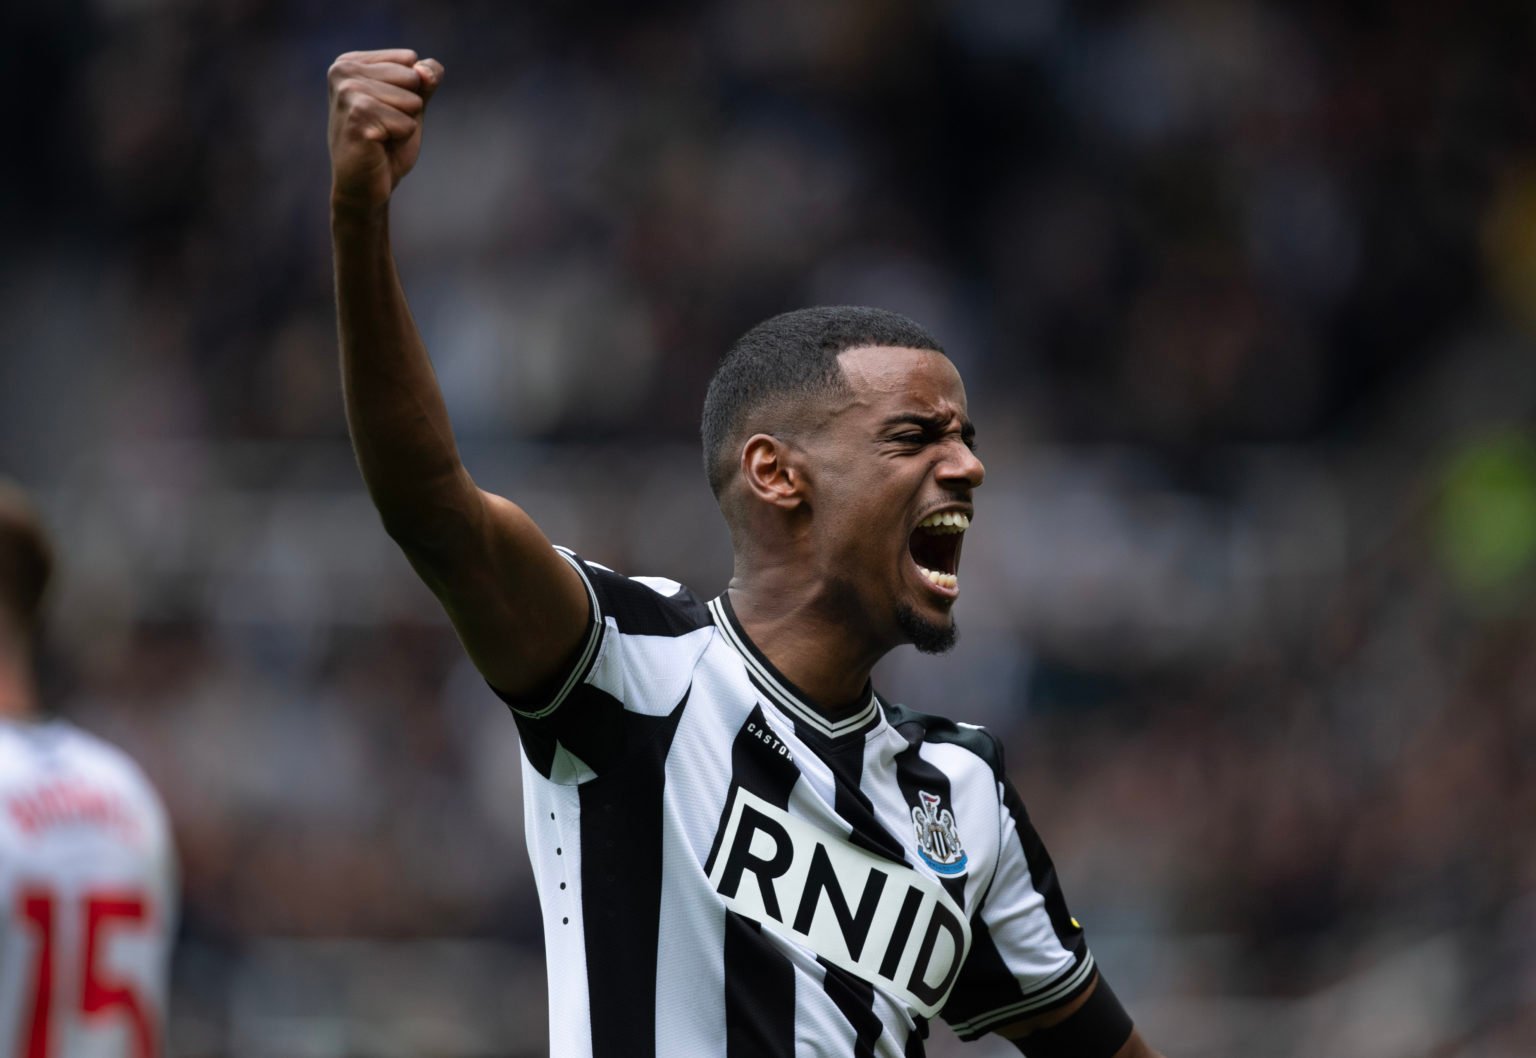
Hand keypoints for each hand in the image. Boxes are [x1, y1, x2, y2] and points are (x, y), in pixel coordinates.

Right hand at [327, 49, 442, 212]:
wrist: (365, 185)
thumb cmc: (387, 145)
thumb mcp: (411, 105)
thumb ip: (425, 80)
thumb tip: (426, 70)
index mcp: (351, 62)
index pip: (410, 59)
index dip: (410, 90)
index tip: (386, 110)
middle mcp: (343, 70)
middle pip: (412, 76)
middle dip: (408, 107)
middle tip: (384, 127)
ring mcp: (347, 92)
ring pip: (411, 100)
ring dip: (404, 124)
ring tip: (381, 136)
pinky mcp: (357, 116)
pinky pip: (406, 122)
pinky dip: (401, 137)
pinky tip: (378, 145)